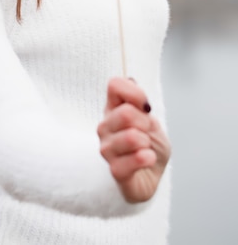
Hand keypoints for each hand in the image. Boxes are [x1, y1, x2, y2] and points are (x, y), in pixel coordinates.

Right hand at [97, 77, 170, 203]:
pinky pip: (133, 160)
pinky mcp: (114, 170)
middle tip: (146, 133)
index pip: (115, 85)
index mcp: (113, 109)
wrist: (152, 176)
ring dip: (146, 143)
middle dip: (145, 123)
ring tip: (145, 149)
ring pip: (130, 137)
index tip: (146, 107)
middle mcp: (105, 126)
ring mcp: (106, 149)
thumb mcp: (151, 121)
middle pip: (125, 113)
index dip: (135, 93)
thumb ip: (139, 104)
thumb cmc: (149, 146)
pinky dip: (146, 159)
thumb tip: (130, 80)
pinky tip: (147, 159)